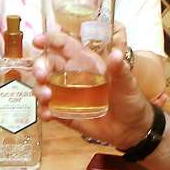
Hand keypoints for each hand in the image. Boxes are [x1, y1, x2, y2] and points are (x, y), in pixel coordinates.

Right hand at [31, 31, 154, 149]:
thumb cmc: (130, 99)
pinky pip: (49, 110)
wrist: (132, 128)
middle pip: (48, 65)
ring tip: (47, 97)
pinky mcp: (65, 114)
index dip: (50, 40)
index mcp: (86, 63)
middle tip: (41, 75)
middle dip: (39, 67)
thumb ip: (120, 69)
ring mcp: (67, 96)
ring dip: (39, 89)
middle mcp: (72, 77)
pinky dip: (44, 111)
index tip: (37, 41)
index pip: (64, 46)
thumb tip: (116, 54)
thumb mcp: (127, 82)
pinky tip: (47, 115)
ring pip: (44, 87)